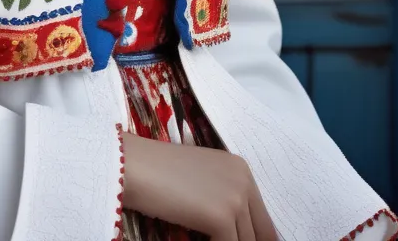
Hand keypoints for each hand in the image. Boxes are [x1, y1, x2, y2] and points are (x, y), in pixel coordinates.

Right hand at [122, 133, 276, 240]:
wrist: (134, 165)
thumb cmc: (158, 171)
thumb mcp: (202, 180)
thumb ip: (224, 198)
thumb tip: (236, 231)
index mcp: (241, 170)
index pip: (263, 221)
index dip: (255, 240)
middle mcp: (244, 181)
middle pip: (260, 235)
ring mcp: (235, 198)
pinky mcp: (222, 217)